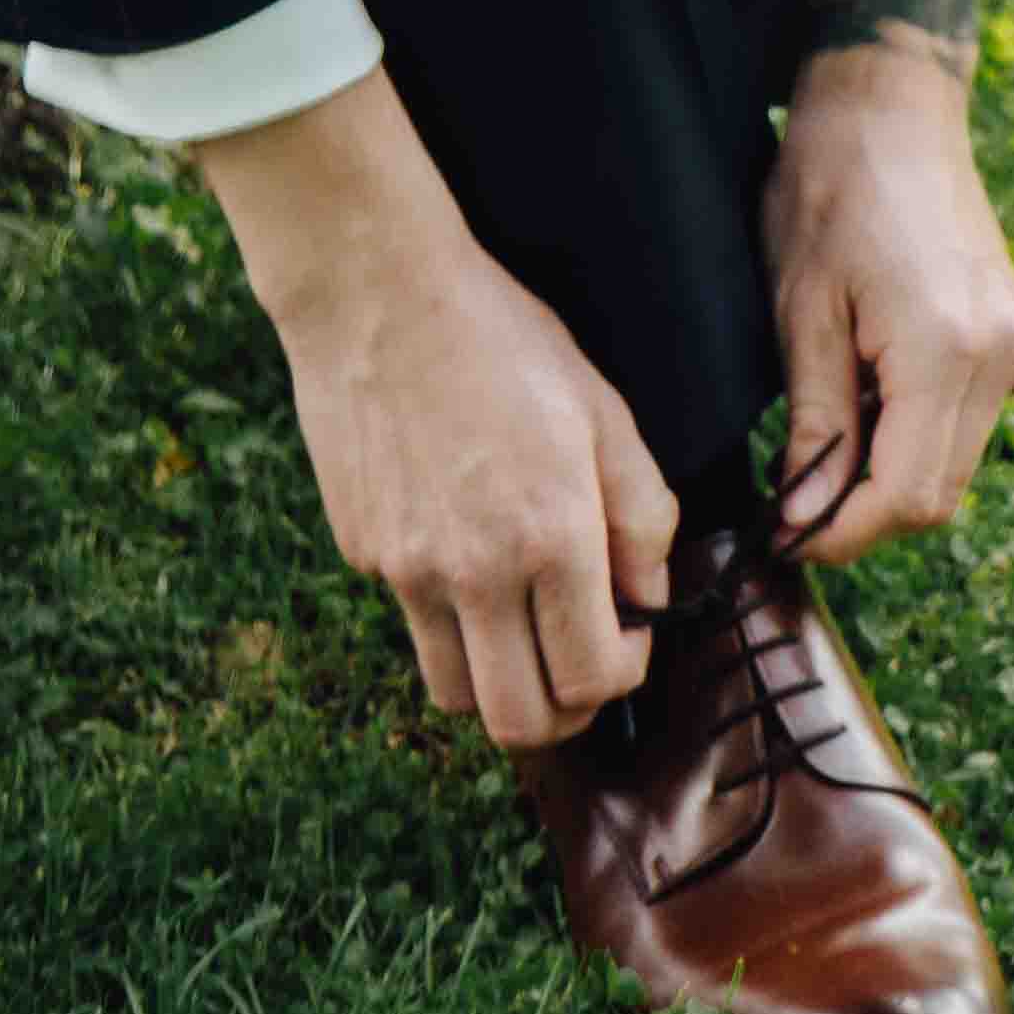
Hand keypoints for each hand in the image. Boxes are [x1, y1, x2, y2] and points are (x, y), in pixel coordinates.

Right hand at [192, 69, 678, 752]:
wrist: (377, 292)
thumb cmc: (502, 336)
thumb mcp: (603, 409)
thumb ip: (642, 512)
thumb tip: (649, 596)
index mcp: (550, 537)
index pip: (591, 679)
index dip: (623, 672)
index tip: (628, 632)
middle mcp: (473, 572)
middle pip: (519, 722)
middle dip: (565, 709)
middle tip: (580, 657)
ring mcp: (407, 571)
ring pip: (455, 696)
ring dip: (498, 681)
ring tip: (523, 625)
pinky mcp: (364, 555)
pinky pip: (412, 623)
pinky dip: (448, 616)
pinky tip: (462, 546)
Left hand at [763, 39, 1013, 566]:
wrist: (889, 106)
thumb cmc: (830, 190)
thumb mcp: (801, 311)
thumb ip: (814, 424)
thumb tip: (805, 520)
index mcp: (947, 349)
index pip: (906, 495)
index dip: (842, 533)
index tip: (785, 535)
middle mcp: (1001, 354)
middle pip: (938, 494)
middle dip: (865, 515)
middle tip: (793, 503)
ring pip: (957, 464)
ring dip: (891, 477)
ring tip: (823, 447)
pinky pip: (970, 420)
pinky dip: (916, 435)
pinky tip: (866, 403)